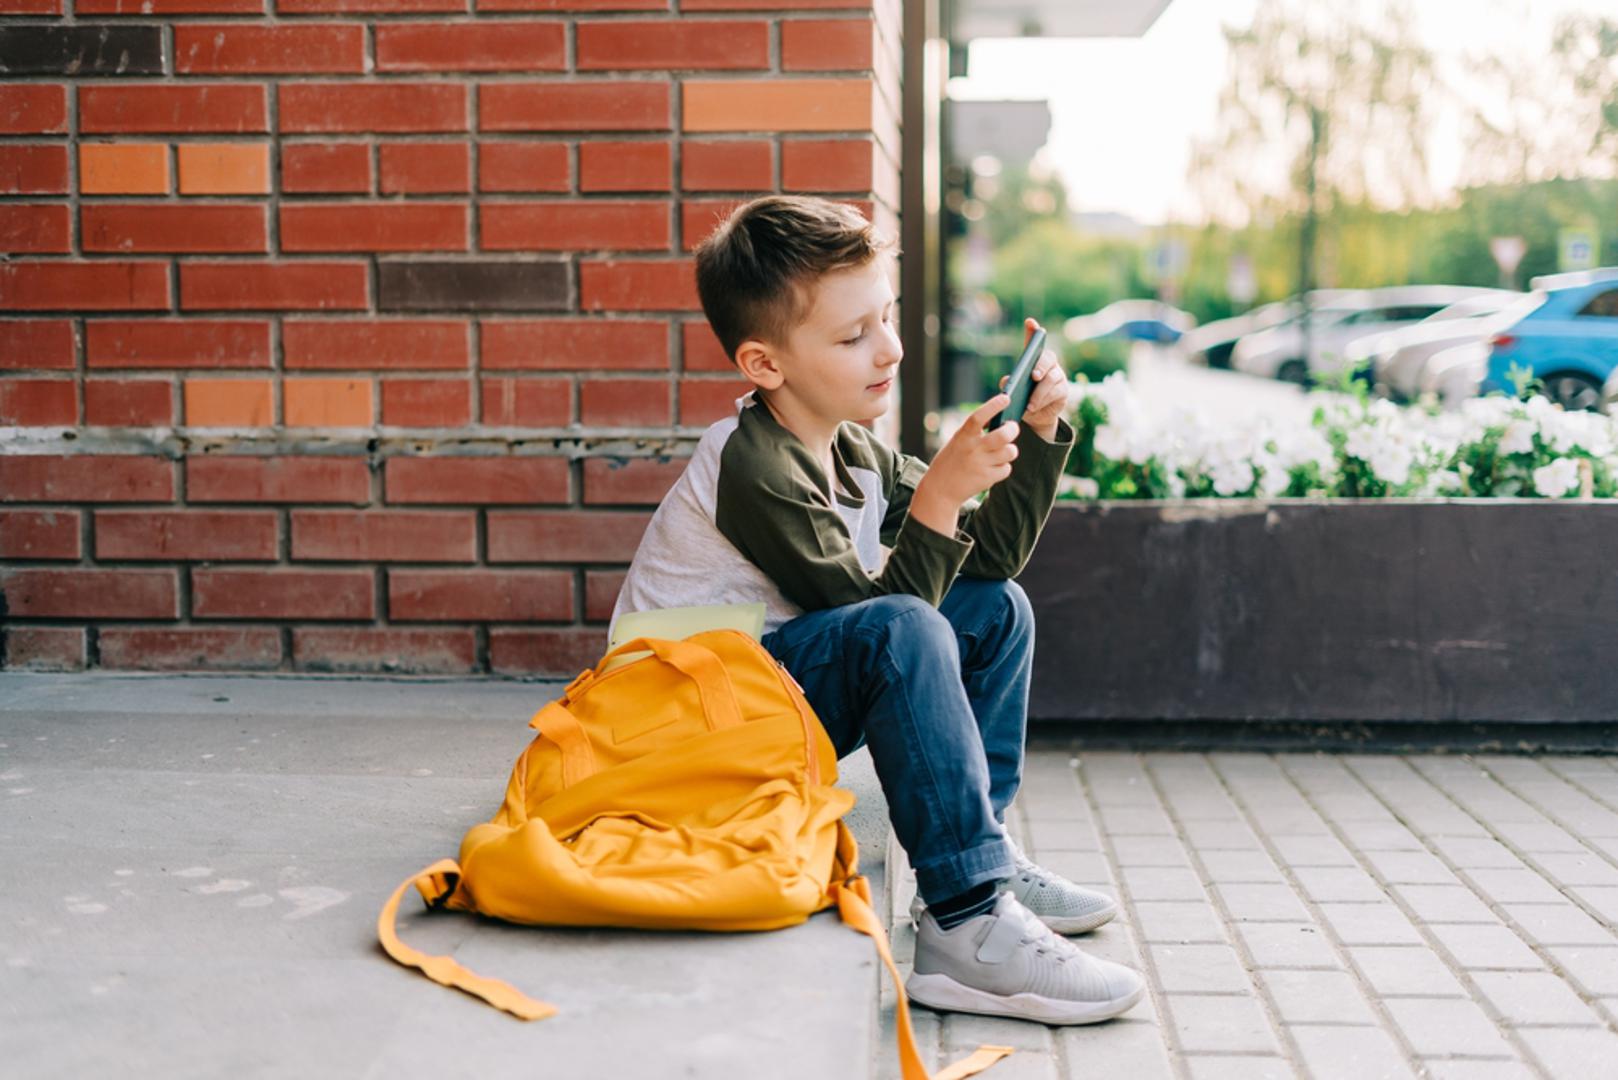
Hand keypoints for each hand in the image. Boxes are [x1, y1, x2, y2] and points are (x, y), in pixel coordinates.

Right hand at [909, 394, 1018, 536]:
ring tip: (1002, 451)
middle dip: (1013, 429)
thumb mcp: (958, 441)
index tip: (1006, 398)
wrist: (940, 489)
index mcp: (963, 436)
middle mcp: (972, 449)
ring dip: (1009, 450)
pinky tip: (993, 468)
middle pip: (1003, 435)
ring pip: (1010, 452)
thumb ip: (976, 432)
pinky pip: (1006, 469)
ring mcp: (980, 464)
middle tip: (1012, 428)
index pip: (979, 416)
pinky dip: (1003, 467)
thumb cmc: (951, 461)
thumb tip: (1001, 421)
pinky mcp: (987, 479)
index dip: (994, 405)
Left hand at [1000, 318, 1068, 441]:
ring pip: (1052, 378)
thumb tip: (1006, 382)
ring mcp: (1058, 375)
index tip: (1029, 322)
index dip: (1033, 331)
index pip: (1034, 341)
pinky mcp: (1063, 390)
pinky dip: (1043, 401)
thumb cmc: (1023, 396)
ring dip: (1040, 391)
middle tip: (1033, 376)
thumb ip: (1010, 383)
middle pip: (1048, 358)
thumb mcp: (1014, 390)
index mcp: (1034, 359)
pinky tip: (1033, 407)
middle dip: (1041, 366)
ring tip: (1029, 404)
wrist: (1036, 415)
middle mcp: (1048, 363)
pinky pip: (1056, 393)